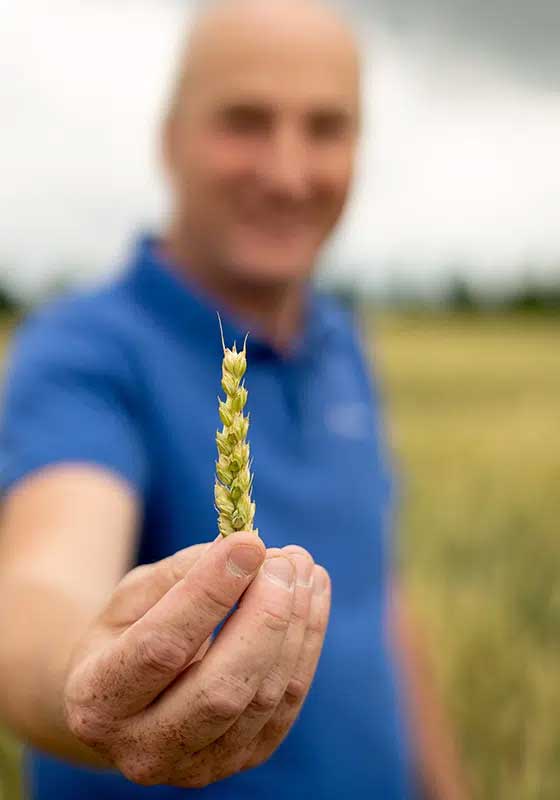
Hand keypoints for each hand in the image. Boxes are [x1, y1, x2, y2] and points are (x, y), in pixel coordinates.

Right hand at [63, 532, 330, 787]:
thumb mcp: (133, 595)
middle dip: (265, 615)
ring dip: (296, 622)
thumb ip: (181, 574)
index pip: (161, 646)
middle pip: (222, 687)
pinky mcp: (243, 759)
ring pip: (264, 696)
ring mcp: (198, 766)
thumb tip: (246, 552)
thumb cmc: (126, 634)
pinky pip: (288, 701)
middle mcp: (144, 749)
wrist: (128, 699)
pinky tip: (312, 593)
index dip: (210, 593)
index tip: (248, 543)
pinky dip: (307, 641)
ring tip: (302, 565)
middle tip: (283, 558)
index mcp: (98, 700)